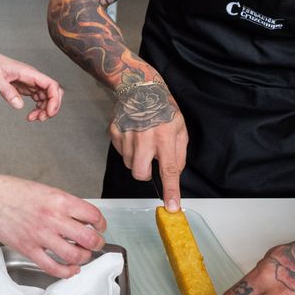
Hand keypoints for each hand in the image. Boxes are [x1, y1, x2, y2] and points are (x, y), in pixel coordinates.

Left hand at [0, 49, 62, 121]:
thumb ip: (6, 91)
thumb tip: (19, 106)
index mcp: (28, 73)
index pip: (51, 85)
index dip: (54, 100)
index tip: (48, 113)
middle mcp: (32, 77)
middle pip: (53, 92)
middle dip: (51, 107)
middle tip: (40, 118)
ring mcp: (29, 82)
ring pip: (46, 97)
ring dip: (44, 109)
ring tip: (32, 118)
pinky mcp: (25, 86)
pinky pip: (38, 98)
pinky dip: (38, 108)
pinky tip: (30, 114)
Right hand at [0, 173, 106, 278]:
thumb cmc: (10, 190)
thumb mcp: (43, 190)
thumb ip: (62, 204)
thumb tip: (80, 218)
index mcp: (58, 199)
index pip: (93, 215)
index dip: (101, 224)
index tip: (99, 227)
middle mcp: (52, 218)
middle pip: (88, 238)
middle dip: (96, 243)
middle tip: (95, 244)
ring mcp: (40, 235)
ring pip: (74, 256)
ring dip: (83, 258)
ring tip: (82, 256)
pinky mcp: (28, 249)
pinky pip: (54, 268)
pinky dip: (67, 272)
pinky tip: (69, 269)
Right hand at [109, 71, 186, 210]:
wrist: (139, 88)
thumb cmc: (163, 109)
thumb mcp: (180, 129)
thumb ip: (179, 154)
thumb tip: (174, 174)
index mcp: (164, 137)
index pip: (169, 170)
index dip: (171, 190)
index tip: (171, 206)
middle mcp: (144, 138)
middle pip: (140, 173)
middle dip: (146, 174)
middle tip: (151, 162)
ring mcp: (126, 135)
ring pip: (129, 164)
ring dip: (137, 160)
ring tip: (142, 142)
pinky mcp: (114, 132)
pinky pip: (120, 152)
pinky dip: (127, 149)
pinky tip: (133, 136)